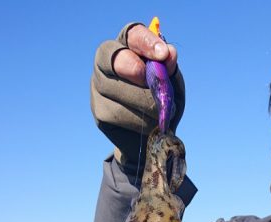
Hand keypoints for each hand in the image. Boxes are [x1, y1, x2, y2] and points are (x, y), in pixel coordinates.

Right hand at [91, 22, 184, 168]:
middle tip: (152, 84)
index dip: (146, 42)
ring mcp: (98, 86)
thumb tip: (169, 54)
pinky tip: (148, 125)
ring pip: (118, 90)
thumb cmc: (163, 103)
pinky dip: (138, 121)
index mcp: (128, 47)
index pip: (132, 34)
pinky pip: (118, 114)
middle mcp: (107, 62)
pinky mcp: (99, 111)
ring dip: (145, 104)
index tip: (163, 54)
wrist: (154, 138)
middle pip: (114, 58)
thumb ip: (169, 70)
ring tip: (160, 113)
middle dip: (134, 69)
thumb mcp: (172, 85)